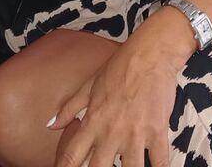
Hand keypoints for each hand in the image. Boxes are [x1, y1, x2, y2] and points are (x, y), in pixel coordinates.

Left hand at [46, 37, 179, 166]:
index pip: (71, 157)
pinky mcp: (157, 131)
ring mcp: (135, 134)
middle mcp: (111, 132)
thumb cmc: (120, 67)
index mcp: (92, 122)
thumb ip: (69, 109)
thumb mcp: (89, 86)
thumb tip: (51, 125)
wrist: (150, 54)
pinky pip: (160, 161)